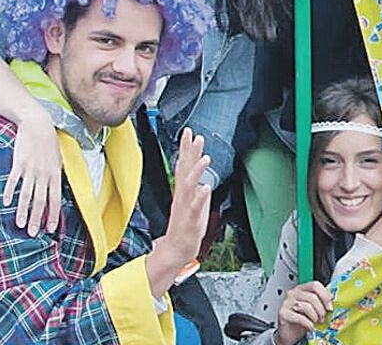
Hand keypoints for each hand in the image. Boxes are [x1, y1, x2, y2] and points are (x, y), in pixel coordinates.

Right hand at [4, 107, 61, 234]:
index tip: (50, 228)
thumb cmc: (49, 144)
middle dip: (37, 219)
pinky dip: (9, 192)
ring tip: (20, 224)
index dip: (53, 215)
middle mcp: (44, 174)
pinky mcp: (19, 164)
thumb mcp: (58, 161)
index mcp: (55, 174)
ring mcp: (31, 170)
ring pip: (27, 195)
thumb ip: (56, 177)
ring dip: (23, 211)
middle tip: (33, 233)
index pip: (55, 199)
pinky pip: (13, 181)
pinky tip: (5, 203)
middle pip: (41, 201)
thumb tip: (56, 191)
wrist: (38, 125)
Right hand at [161, 129, 210, 266]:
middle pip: (185, 170)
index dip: (186, 148)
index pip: (184, 165)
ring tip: (204, 158)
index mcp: (183, 190)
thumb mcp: (191, 198)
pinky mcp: (191, 220)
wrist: (175, 250)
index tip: (188, 132)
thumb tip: (195, 164)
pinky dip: (200, 197)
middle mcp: (183, 196)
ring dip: (196, 172)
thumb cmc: (185, 224)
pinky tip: (206, 188)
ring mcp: (186, 207)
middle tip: (194, 136)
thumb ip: (192, 182)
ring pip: (189, 186)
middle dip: (189, 153)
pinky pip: (195, 207)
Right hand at [275, 281, 332, 344]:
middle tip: (323, 316)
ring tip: (317, 321)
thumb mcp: (312, 308)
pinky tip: (311, 327)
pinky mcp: (283, 313)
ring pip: (307, 306)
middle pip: (312, 297)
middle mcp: (293, 293)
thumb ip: (320, 302)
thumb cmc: (301, 319)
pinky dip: (309, 323)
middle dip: (321, 309)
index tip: (330, 306)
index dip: (325, 295)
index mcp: (302, 288)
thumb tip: (333, 301)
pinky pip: (300, 317)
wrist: (289, 332)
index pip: (315, 285)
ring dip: (315, 316)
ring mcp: (287, 302)